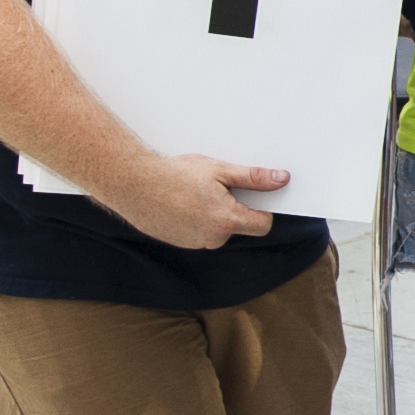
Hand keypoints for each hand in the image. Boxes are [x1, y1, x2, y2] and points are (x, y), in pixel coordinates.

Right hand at [101, 153, 284, 248]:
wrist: (133, 184)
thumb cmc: (174, 175)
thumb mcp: (219, 170)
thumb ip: (253, 178)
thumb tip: (281, 180)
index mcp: (227, 221)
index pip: (263, 225)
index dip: (263, 210)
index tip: (255, 196)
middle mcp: (213, 238)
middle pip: (239, 227)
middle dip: (234, 208)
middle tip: (216, 187)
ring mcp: (195, 243)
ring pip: (217, 230)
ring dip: (213, 214)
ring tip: (194, 194)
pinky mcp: (180, 243)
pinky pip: (198, 232)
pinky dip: (196, 220)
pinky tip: (182, 203)